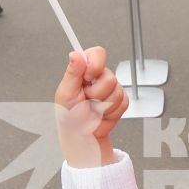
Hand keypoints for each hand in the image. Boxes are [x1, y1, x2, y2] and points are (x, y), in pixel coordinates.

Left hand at [53, 47, 128, 167]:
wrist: (82, 135)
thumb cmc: (70, 116)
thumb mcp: (65, 94)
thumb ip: (72, 73)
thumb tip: (75, 55)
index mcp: (83, 70)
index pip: (97, 53)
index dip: (96, 65)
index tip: (88, 77)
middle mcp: (98, 76)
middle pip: (109, 77)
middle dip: (97, 94)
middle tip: (86, 100)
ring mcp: (111, 88)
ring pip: (117, 92)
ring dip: (103, 106)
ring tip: (93, 109)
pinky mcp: (121, 100)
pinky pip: (123, 103)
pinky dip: (111, 112)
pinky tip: (102, 114)